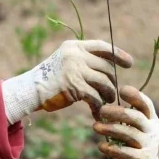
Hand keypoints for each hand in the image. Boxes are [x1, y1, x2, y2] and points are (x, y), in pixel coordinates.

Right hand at [2, 40, 132, 123]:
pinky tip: (97, 112)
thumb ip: (82, 61)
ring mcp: (75, 69)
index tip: (129, 63)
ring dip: (108, 94)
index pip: (102, 46)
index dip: (118, 54)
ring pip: (104, 82)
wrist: (30, 91)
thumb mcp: (65, 63)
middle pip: (106, 66)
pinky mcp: (75, 86)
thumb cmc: (49, 80)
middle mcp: (76, 55)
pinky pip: (96, 96)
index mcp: (74, 46)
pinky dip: (98, 106)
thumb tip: (107, 69)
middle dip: (112, 81)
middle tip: (111, 93)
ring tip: (106, 102)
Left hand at [93, 85, 158, 158]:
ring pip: (129, 134)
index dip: (135, 96)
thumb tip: (103, 101)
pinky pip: (126, 153)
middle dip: (117, 112)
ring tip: (95, 127)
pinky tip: (101, 146)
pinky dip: (112, 149)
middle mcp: (152, 131)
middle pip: (135, 118)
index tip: (121, 89)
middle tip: (101, 110)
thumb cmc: (132, 145)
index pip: (146, 104)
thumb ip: (124, 117)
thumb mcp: (131, 129)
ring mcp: (149, 146)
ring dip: (110, 129)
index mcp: (151, 120)